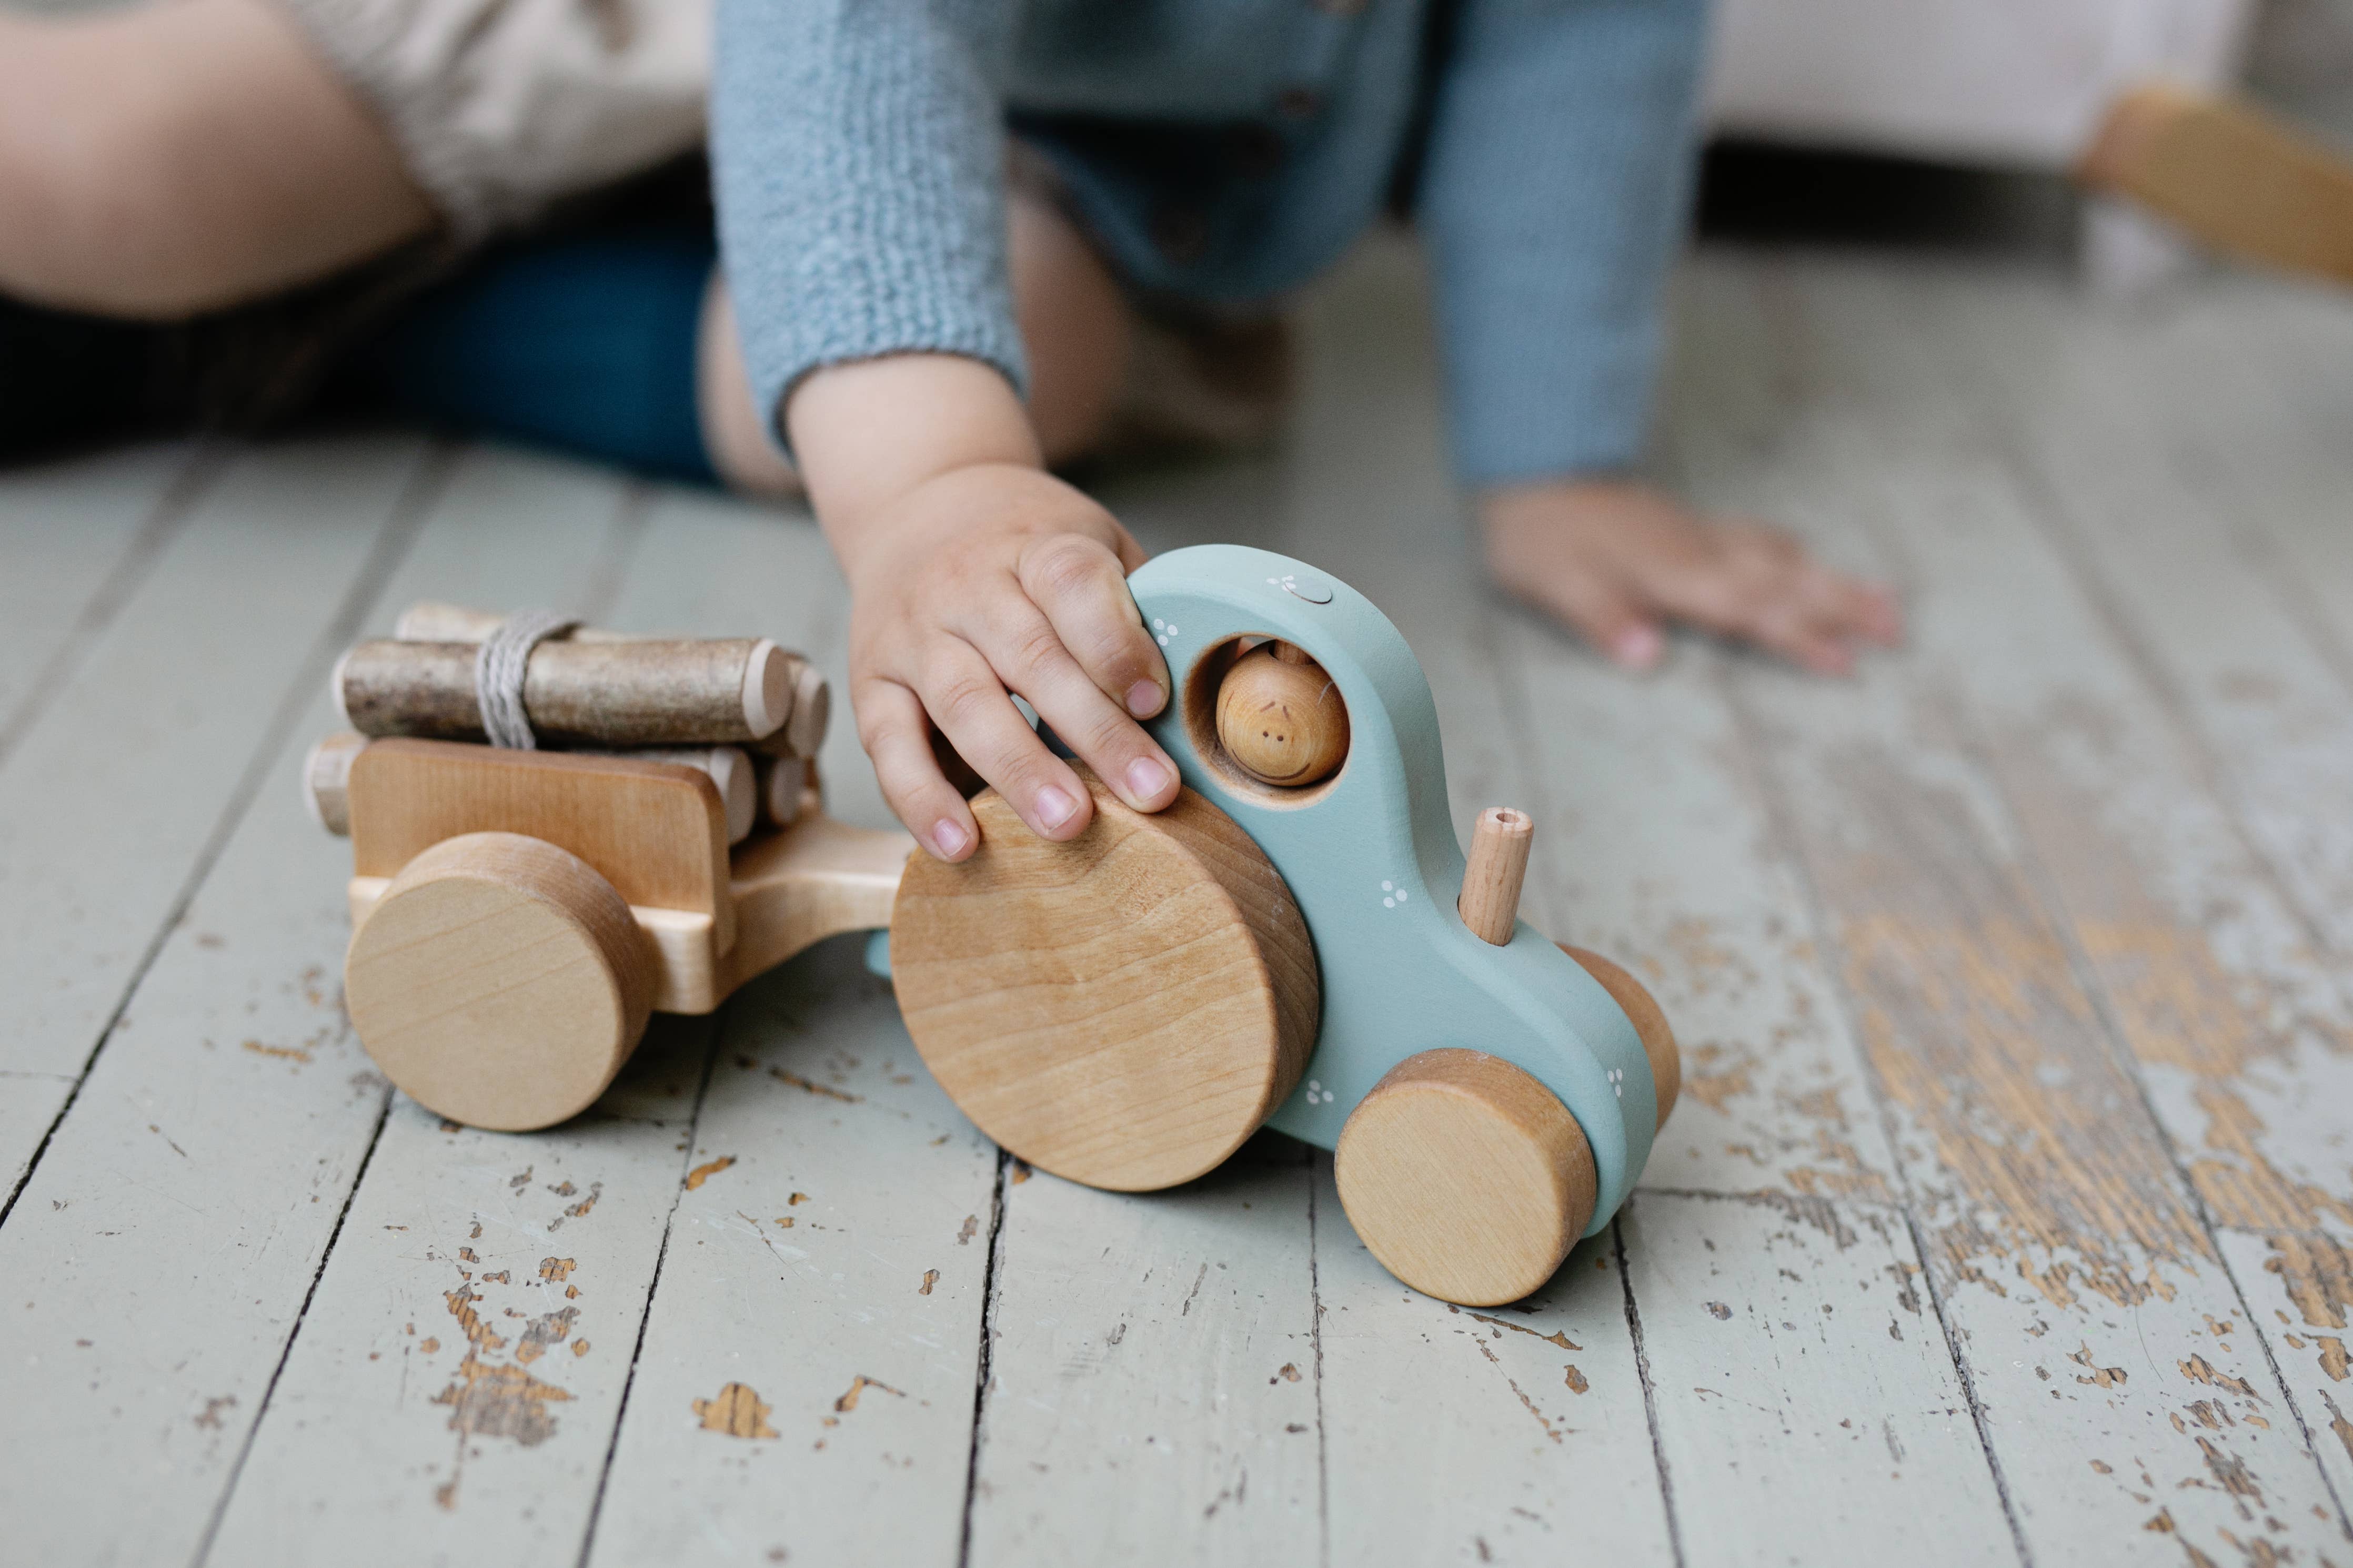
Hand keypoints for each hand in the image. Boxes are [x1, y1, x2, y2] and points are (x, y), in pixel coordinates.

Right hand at [834, 461, 1179, 857]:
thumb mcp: (1088, 542)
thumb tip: (1211, 688)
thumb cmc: (1027, 550)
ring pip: (964, 703)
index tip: (1155, 701)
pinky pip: (889, 746)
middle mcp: (966, 587)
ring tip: (1068, 826)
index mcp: (1034, 547)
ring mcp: (913, 635)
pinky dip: (921, 799)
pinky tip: (961, 844)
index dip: (1115, 643)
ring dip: (1018, 769)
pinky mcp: (871, 683)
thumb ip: (1135, 605)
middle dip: (1093, 731)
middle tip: (1149, 793)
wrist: (915, 511)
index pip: (1074, 585)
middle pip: (1031, 657)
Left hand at [1481, 478, 1901, 674]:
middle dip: (1844, 607)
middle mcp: (1698, 553)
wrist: (1533, 465)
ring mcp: (1700, 536)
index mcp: (1671, 575)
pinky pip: (1759, 539)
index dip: (1797, 637)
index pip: (1748, 611)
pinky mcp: (1692, 528)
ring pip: (1781, 559)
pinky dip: (1794, 554)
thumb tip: (1646, 656)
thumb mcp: (1551, 581)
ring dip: (1832, 580)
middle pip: (1784, 583)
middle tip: (1901, 630)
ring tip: (1885, 602)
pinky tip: (1810, 561)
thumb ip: (1601, 617)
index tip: (1844, 661)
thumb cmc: (1538, 533)